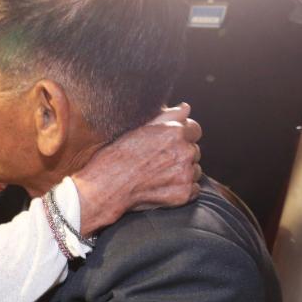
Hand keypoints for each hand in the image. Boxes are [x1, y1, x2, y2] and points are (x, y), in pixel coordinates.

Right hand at [72, 103, 202, 234]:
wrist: (107, 186)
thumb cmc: (117, 156)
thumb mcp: (138, 129)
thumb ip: (167, 116)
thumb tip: (186, 108)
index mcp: (174, 132)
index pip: (194, 129)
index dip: (182, 136)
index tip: (168, 144)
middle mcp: (184, 151)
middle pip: (194, 150)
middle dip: (181, 154)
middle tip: (158, 161)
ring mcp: (185, 173)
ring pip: (194, 170)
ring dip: (183, 172)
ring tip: (159, 175)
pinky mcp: (183, 193)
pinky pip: (193, 189)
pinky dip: (182, 189)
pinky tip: (163, 187)